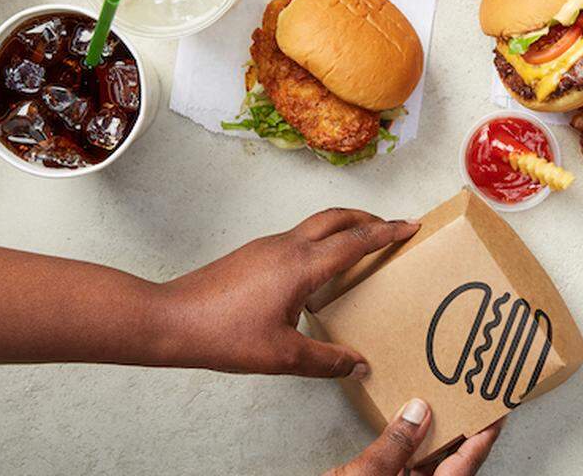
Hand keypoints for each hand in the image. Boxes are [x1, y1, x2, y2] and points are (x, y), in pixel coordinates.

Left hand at [158, 209, 418, 376]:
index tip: (411, 225)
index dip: (388, 232)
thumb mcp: (282, 356)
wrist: (171, 320)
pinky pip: (299, 237)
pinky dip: (321, 240)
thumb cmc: (224, 335)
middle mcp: (288, 246)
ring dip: (344, 226)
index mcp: (302, 265)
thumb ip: (325, 360)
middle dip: (368, 217)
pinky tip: (319, 268)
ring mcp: (268, 246)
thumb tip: (357, 365)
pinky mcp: (254, 254)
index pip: (356, 241)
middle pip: (337, 217)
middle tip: (391, 226)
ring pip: (316, 224)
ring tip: (360, 244)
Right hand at [328, 398, 503, 475]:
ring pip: (430, 468)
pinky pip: (410, 471)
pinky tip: (412, 429)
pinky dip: (413, 450)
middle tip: (474, 401)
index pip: (465, 466)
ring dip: (437, 439)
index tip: (497, 412)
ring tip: (446, 408)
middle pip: (453, 466)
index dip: (483, 437)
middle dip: (463, 432)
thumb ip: (392, 446)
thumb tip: (418, 412)